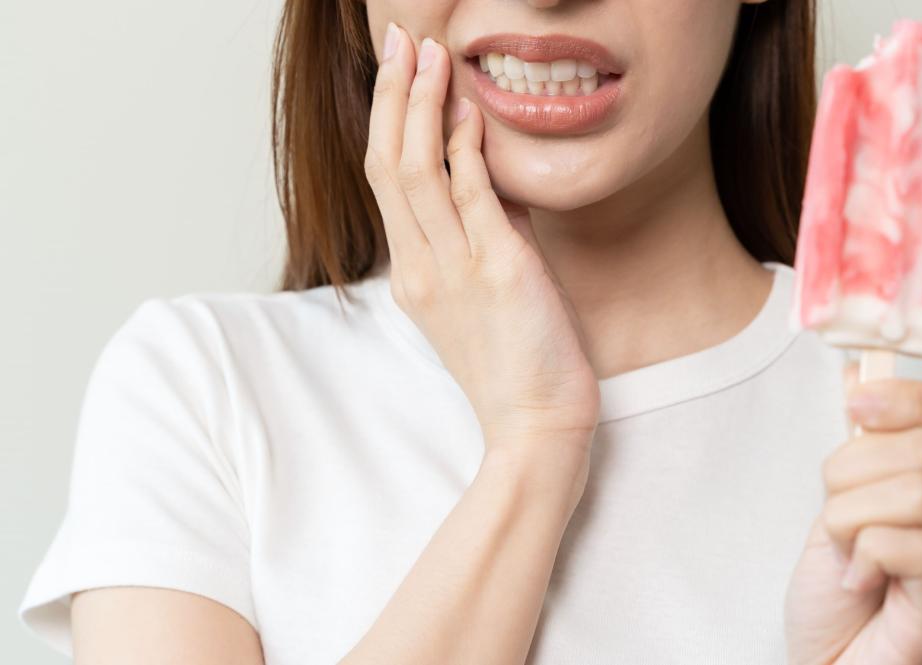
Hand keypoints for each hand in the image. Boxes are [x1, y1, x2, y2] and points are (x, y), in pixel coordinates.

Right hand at [363, 26, 599, 457]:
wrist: (536, 427)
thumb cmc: (517, 365)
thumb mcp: (483, 294)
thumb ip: (479, 233)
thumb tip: (484, 174)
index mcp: (412, 274)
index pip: (385, 180)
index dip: (385, 119)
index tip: (394, 70)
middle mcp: (422, 268)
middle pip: (387, 165)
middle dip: (391, 96)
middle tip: (397, 40)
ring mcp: (455, 271)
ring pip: (417, 174)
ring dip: (420, 107)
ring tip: (426, 55)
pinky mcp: (499, 273)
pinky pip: (473, 198)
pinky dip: (467, 150)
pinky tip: (469, 110)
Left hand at [784, 362, 921, 664]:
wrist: (826, 651)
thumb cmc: (837, 579)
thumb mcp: (843, 491)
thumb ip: (865, 437)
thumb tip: (861, 370)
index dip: (919, 397)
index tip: (856, 407)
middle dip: (851, 472)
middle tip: (839, 516)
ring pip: (912, 490)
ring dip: (848, 516)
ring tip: (847, 553)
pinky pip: (910, 543)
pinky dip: (861, 554)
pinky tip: (859, 579)